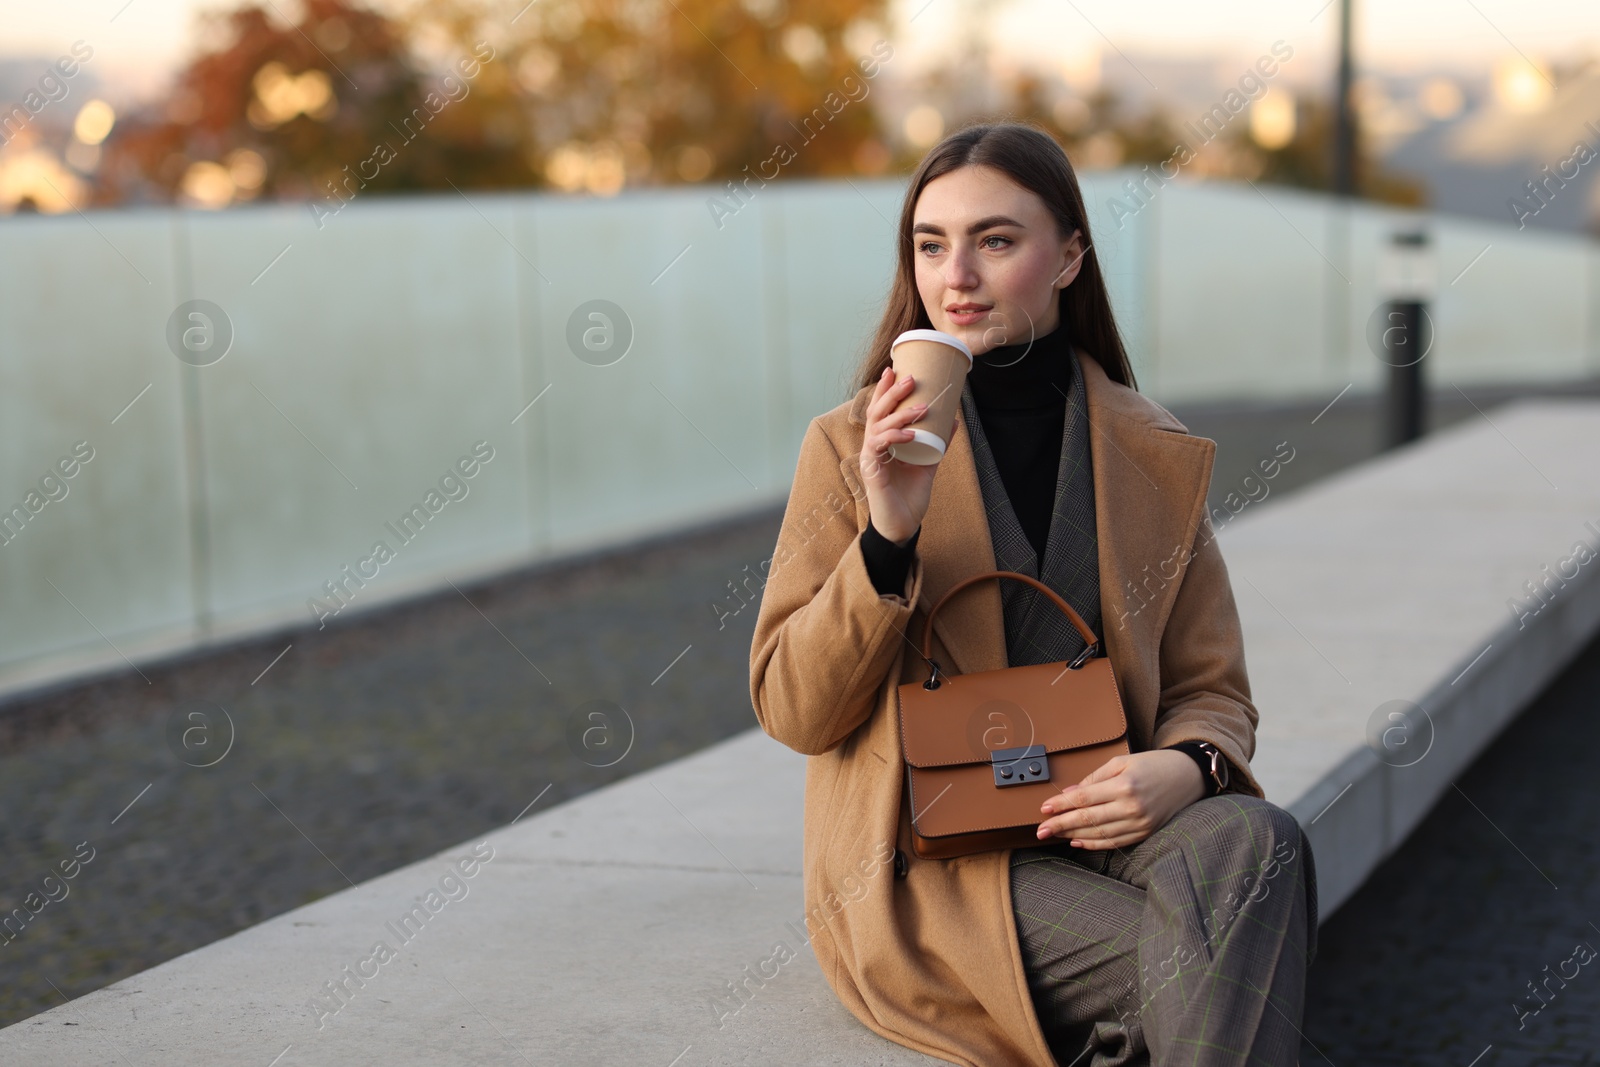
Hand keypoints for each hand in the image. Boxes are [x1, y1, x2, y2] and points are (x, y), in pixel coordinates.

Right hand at [859, 366, 958, 544]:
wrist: (902, 526)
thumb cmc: (910, 496)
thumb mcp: (929, 464)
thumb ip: (938, 443)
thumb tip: (953, 419)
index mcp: (883, 442)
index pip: (880, 410)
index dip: (884, 389)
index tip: (894, 368)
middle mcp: (873, 446)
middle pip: (877, 412)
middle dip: (892, 393)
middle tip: (910, 378)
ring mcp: (870, 458)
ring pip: (878, 426)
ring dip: (899, 414)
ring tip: (921, 407)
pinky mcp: (872, 471)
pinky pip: (879, 447)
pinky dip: (895, 437)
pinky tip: (910, 433)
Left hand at [1035, 750, 1206, 849]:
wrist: (1188, 776)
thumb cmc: (1153, 765)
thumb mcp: (1122, 762)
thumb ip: (1094, 778)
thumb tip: (1070, 793)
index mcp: (1123, 785)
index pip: (1084, 798)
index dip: (1061, 805)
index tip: (1044, 809)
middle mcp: (1131, 806)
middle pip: (1087, 819)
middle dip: (1060, 825)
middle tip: (1040, 830)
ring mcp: (1139, 822)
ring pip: (1098, 834)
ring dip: (1073, 835)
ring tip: (1054, 834)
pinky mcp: (1145, 832)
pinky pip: (1114, 842)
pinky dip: (1094, 844)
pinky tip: (1077, 842)